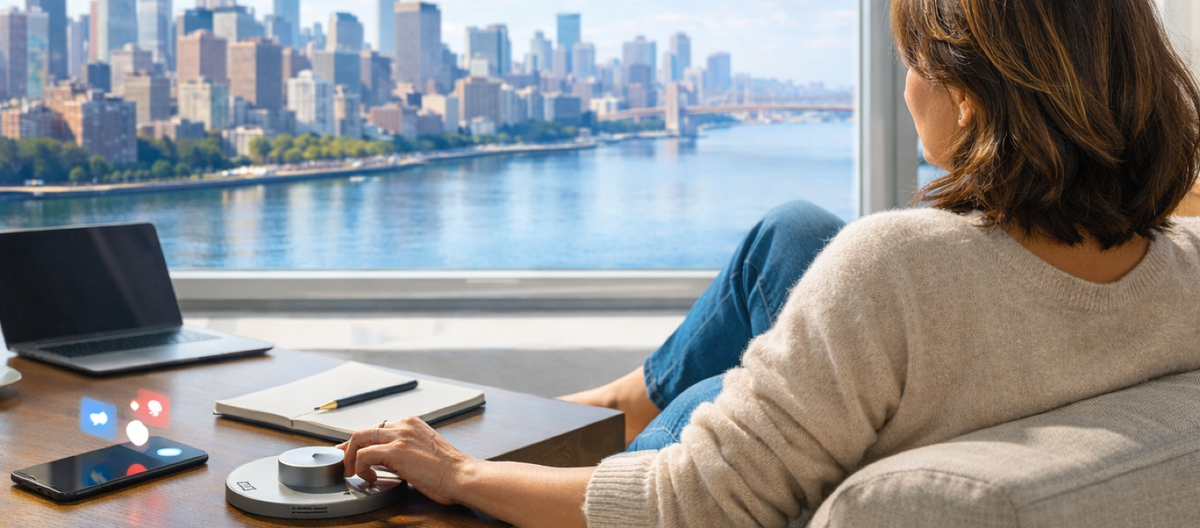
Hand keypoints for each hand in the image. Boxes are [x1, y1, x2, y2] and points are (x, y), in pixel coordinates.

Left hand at [337, 416, 475, 504]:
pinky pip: (364, 455)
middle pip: (364, 430)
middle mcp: (404, 425)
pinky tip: (369, 477)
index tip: (352, 452)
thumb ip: (405, 450)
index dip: (362, 442)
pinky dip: (360, 467)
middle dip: (349, 448)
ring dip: (351, 458)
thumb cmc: (449, 470)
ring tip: (353, 472)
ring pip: (359, 438)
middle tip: (345, 462)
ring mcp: (400, 436)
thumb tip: (385, 461)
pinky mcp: (396, 450)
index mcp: (412, 424)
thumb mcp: (424, 452)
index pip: (377, 428)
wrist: (461, 475)